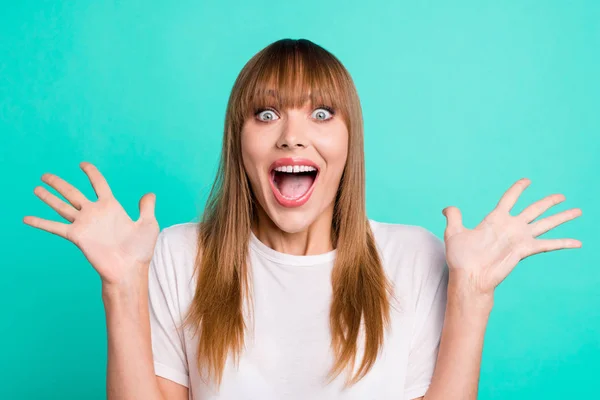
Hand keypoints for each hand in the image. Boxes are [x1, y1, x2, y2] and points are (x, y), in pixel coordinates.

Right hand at [23, 162, 159, 285]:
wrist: (129, 270)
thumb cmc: (140, 250)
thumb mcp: (148, 224)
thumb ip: (147, 207)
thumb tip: (149, 194)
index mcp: (111, 207)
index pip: (99, 184)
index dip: (91, 173)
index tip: (82, 164)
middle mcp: (95, 213)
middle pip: (73, 193)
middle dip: (59, 184)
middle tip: (45, 175)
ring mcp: (85, 224)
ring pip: (62, 206)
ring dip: (48, 198)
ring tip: (36, 188)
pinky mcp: (77, 236)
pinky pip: (55, 227)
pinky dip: (40, 222)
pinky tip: (26, 218)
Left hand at [442, 178, 581, 296]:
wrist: (469, 276)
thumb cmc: (460, 258)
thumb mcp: (454, 233)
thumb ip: (454, 217)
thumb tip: (447, 208)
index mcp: (495, 219)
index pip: (509, 199)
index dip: (518, 189)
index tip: (527, 180)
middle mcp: (511, 227)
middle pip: (534, 209)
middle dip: (548, 202)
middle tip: (562, 196)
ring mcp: (519, 238)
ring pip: (545, 223)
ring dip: (562, 217)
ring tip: (578, 211)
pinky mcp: (525, 250)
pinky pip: (548, 244)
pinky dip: (563, 243)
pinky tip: (578, 242)